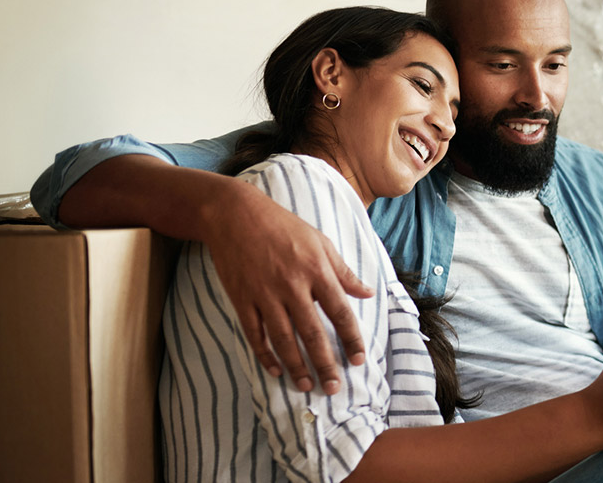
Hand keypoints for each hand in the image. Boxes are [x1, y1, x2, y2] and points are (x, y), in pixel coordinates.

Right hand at [204, 186, 373, 393]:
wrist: (235, 214)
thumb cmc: (283, 227)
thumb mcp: (320, 242)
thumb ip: (343, 271)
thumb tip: (367, 293)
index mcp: (316, 270)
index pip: (340, 312)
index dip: (351, 339)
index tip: (359, 360)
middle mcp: (292, 285)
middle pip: (312, 332)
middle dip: (325, 363)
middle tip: (333, 388)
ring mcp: (264, 294)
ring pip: (283, 339)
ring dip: (296, 365)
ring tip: (307, 385)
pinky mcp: (242, 298)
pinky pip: (254, 333)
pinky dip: (264, 354)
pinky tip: (275, 370)